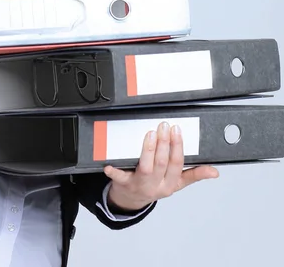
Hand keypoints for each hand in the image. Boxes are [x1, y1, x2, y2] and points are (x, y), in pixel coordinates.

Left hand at [104, 122, 219, 211]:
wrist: (132, 199)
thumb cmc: (155, 185)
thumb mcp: (176, 183)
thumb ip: (194, 175)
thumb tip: (215, 172)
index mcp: (170, 184)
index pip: (177, 164)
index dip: (178, 147)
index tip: (177, 130)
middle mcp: (156, 185)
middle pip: (162, 164)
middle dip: (165, 143)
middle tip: (164, 126)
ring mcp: (139, 184)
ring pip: (146, 168)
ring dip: (148, 150)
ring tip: (150, 134)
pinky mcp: (124, 183)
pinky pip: (119, 177)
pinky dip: (114, 170)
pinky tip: (110, 163)